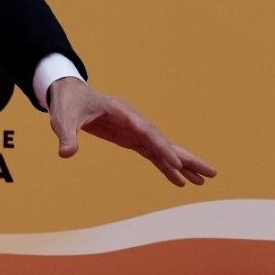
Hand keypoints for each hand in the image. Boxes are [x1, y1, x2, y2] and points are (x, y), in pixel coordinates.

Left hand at [46, 77, 215, 186]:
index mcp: (123, 113)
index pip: (147, 132)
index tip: (176, 161)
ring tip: (203, 180)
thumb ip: (66, 135)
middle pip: (165, 141)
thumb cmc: (68, 104)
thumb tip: (66, 154)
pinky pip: (153, 155)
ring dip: (183, 165)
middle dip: (187, 157)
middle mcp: (135, 122)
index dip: (161, 146)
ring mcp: (135, 131)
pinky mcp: (131, 139)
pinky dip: (166, 167)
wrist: (70, 94)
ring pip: (164, 149)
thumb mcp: (63, 119)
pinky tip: (180, 181)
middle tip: (211, 172)